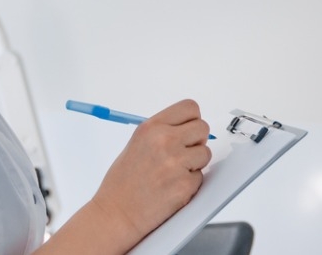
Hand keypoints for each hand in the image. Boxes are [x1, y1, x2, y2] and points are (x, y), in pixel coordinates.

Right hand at [89, 99, 211, 240]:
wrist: (116, 213)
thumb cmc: (123, 182)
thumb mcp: (138, 143)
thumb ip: (163, 132)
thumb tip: (189, 128)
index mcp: (152, 128)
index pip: (190, 108)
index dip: (192, 120)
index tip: (188, 131)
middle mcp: (165, 141)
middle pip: (202, 128)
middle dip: (197, 141)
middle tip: (183, 154)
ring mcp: (176, 163)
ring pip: (205, 153)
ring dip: (195, 163)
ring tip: (173, 173)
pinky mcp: (184, 185)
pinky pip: (200, 177)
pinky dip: (190, 183)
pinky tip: (171, 187)